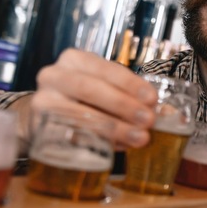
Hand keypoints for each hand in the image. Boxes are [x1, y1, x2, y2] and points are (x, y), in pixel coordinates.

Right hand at [20, 49, 158, 148]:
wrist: (48, 114)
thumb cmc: (86, 98)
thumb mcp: (107, 87)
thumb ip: (132, 96)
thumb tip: (165, 112)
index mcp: (74, 60)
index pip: (105, 68)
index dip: (130, 83)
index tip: (152, 99)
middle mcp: (53, 76)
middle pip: (89, 88)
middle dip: (122, 105)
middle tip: (148, 120)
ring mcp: (43, 101)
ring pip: (79, 114)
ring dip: (114, 128)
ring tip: (140, 138)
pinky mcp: (40, 127)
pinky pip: (71, 135)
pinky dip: (99, 142)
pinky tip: (120, 147)